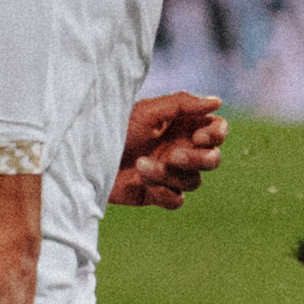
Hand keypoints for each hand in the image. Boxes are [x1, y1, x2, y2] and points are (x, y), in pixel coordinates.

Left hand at [109, 91, 228, 208]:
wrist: (86, 156)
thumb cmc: (115, 127)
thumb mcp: (148, 111)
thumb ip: (183, 104)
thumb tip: (217, 102)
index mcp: (183, 126)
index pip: (218, 130)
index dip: (216, 135)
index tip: (197, 135)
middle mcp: (182, 149)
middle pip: (213, 159)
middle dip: (197, 159)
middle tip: (173, 156)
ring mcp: (171, 174)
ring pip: (194, 182)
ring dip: (169, 175)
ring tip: (140, 164)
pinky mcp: (158, 194)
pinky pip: (177, 201)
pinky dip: (163, 193)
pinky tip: (142, 183)